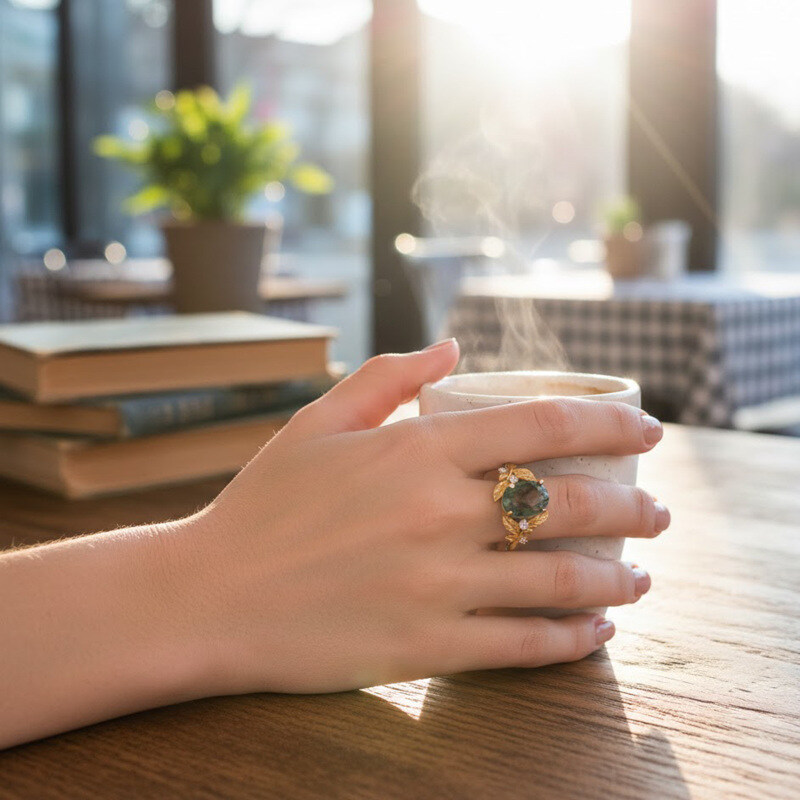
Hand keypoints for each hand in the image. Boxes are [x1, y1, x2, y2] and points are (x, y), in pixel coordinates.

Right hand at [173, 339, 668, 695]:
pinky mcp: (425, 647)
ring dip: (617, 580)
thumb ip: (387, 375)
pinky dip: (571, 641)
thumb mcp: (318, 423)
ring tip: (641, 577)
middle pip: (570, 505)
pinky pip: (521, 646)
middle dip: (634, 508)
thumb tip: (451, 344)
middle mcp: (438, 515)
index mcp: (415, 452)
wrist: (210, 595)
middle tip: (660, 513)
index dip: (610, 426)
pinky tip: (595, 634)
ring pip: (559, 583)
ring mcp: (436, 585)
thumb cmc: (264, 503)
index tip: (649, 432)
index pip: (542, 428)